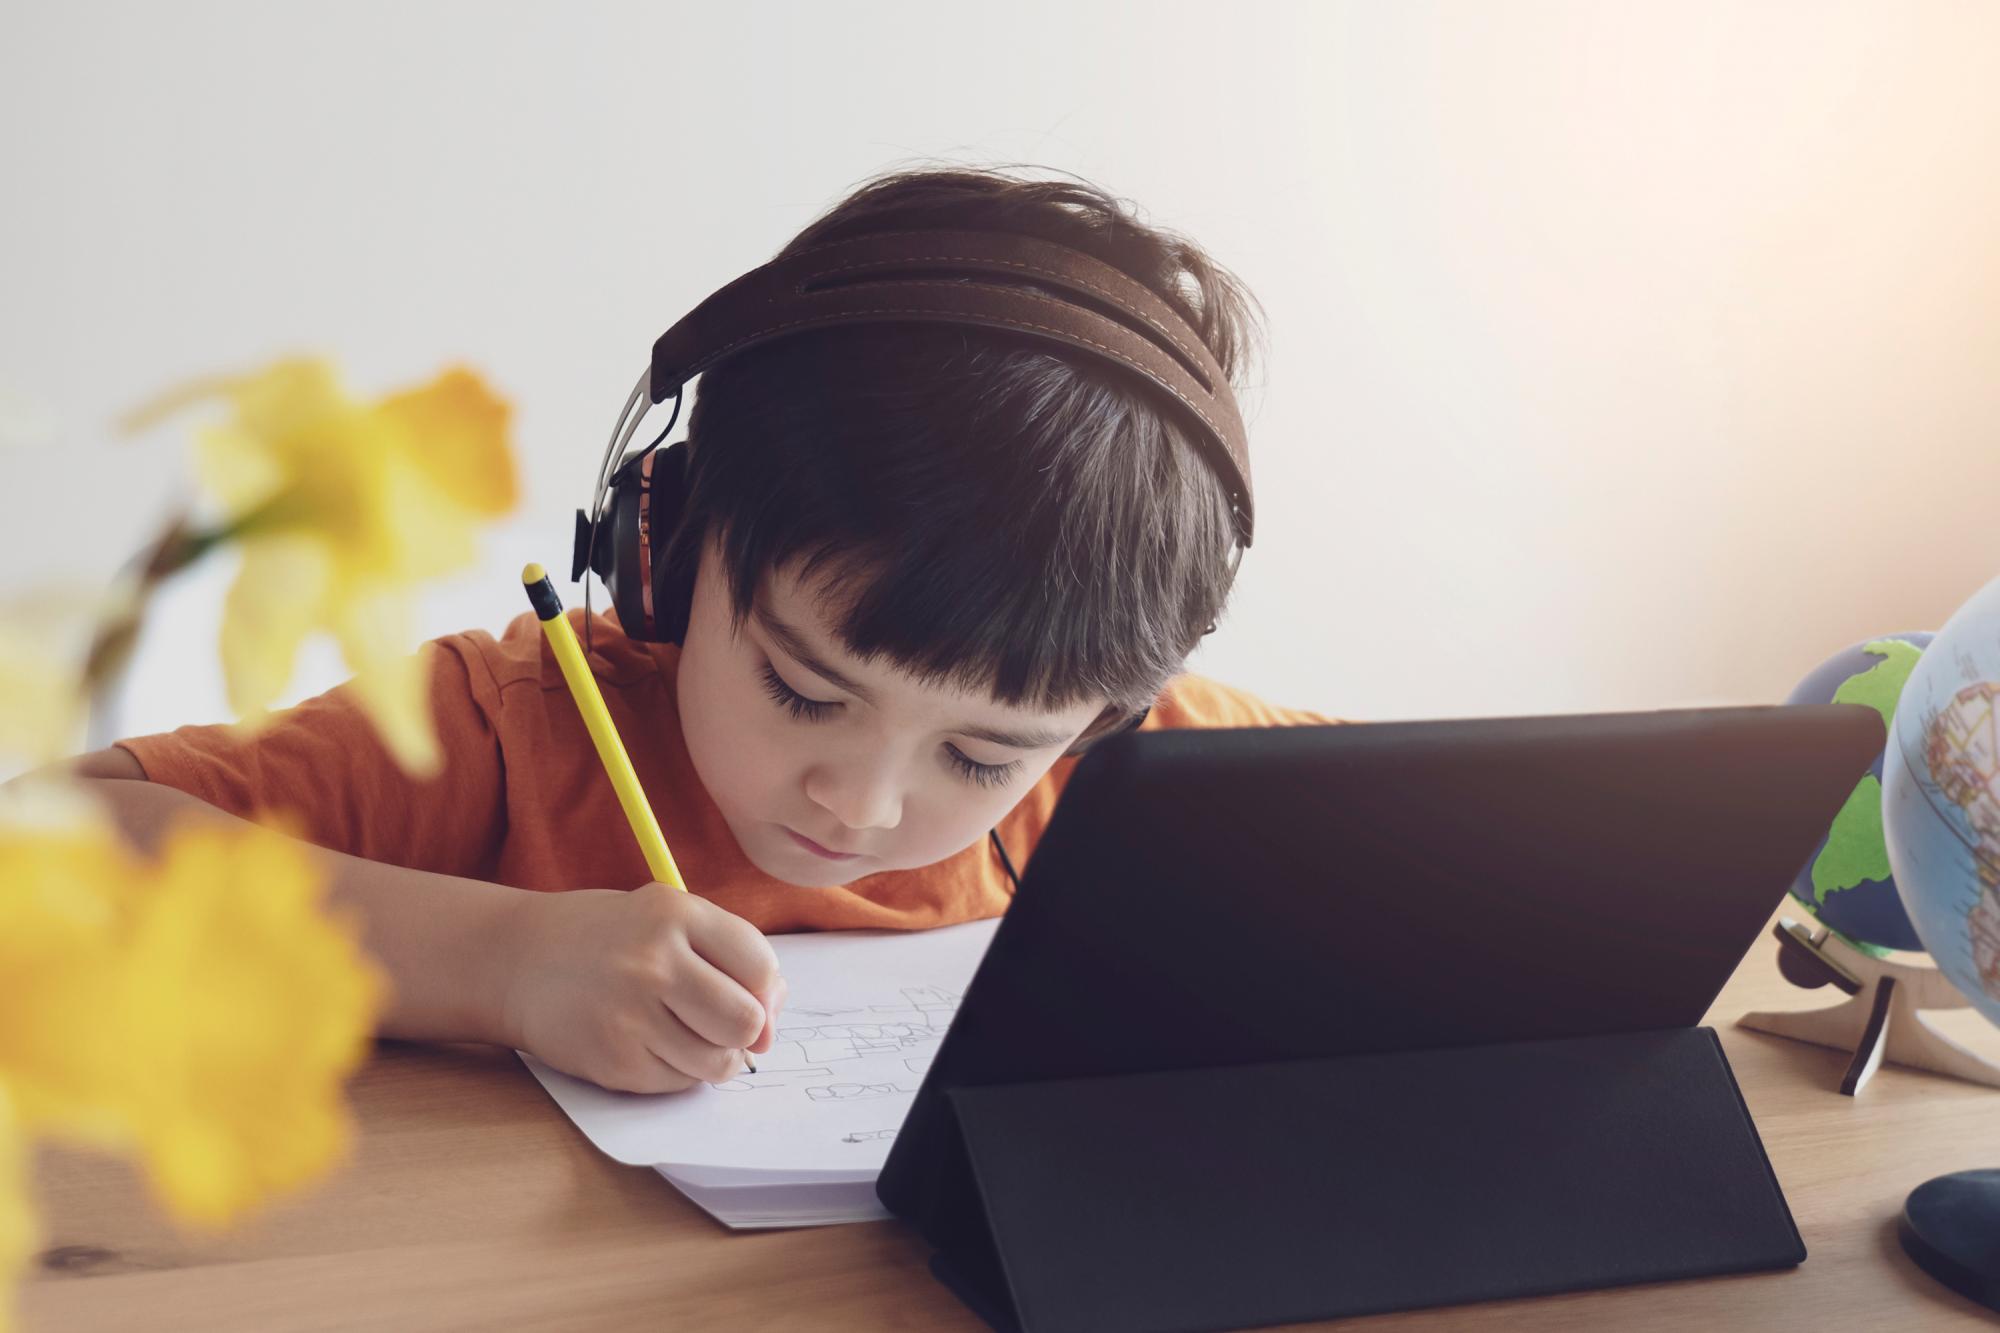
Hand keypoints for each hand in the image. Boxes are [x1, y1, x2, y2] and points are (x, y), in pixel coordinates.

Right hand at [499, 882, 787, 1093]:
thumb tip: (773, 1019)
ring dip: (713, 1056)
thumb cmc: (610, 939)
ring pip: (716, 1062)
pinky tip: (650, 1043)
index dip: (766, 992)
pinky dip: (676, 1071)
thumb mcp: (667, 917)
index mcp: (676, 915)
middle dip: (746, 1032)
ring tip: (685, 1033)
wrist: (519, 960)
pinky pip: (677, 1083)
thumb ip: (729, 953)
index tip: (752, 997)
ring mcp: (630, 1015)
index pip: (760, 967)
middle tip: (724, 1025)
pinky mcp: (613, 1061)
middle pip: (745, 1022)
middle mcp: (654, 963)